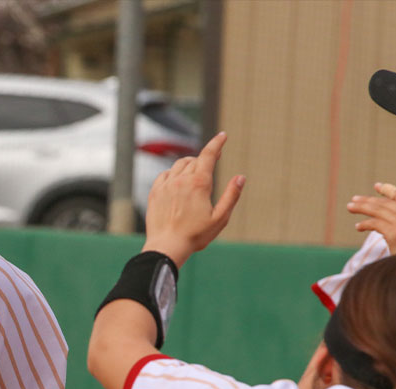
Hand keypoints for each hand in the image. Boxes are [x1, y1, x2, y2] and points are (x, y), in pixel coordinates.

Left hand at [142, 131, 244, 266]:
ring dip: (189, 164)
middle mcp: (180, 180)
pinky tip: (177, 179)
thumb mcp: (220, 218)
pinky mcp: (154, 192)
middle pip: (195, 160)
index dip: (217, 143)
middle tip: (213, 160)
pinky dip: (173, 172)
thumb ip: (231, 196)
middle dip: (205, 158)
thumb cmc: (195, 235)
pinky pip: (164, 174)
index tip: (222, 135)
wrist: (166, 246)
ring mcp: (165, 185)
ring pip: (179, 165)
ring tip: (196, 171)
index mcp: (199, 184)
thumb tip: (240, 177)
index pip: (208, 155)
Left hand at [347, 182, 395, 257]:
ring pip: (377, 211)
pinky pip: (374, 224)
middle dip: (367, 200)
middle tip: (354, 199)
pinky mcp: (393, 232)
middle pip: (384, 203)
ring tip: (350, 207)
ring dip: (361, 208)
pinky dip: (364, 224)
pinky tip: (358, 226)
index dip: (387, 190)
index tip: (376, 186)